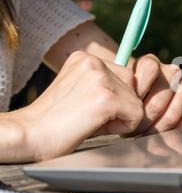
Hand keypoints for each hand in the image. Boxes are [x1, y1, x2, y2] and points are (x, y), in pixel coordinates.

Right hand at [16, 51, 143, 160]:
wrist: (30, 134)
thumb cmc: (56, 120)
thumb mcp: (81, 90)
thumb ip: (105, 85)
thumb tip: (139, 90)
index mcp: (85, 58)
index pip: (124, 75)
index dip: (115, 98)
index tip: (90, 109)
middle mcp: (94, 61)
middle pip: (133, 86)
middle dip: (121, 106)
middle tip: (92, 117)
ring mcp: (101, 78)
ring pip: (136, 101)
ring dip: (121, 117)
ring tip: (92, 121)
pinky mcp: (107, 97)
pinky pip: (137, 114)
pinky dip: (123, 127)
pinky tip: (97, 127)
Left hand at [115, 54, 181, 134]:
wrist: (134, 118)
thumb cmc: (122, 109)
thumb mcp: (115, 100)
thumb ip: (118, 98)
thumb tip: (126, 106)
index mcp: (149, 64)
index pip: (151, 67)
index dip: (138, 90)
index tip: (126, 108)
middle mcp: (170, 72)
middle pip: (165, 90)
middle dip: (148, 116)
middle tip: (135, 132)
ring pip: (179, 102)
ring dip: (162, 126)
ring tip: (147, 137)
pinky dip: (181, 127)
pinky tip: (167, 138)